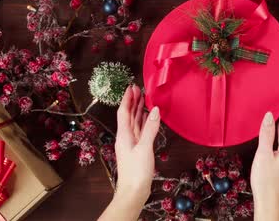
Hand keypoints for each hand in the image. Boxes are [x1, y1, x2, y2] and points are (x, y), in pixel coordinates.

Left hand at [99, 85, 160, 220]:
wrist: (133, 191)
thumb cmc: (136, 171)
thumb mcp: (144, 148)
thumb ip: (150, 129)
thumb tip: (155, 110)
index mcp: (124, 135)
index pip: (124, 112)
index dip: (127, 99)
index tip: (131, 87)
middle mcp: (126, 137)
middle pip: (128, 116)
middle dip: (133, 102)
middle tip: (139, 89)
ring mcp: (131, 143)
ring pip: (134, 123)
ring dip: (138, 110)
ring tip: (144, 99)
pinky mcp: (137, 149)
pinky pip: (140, 131)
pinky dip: (144, 122)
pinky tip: (148, 118)